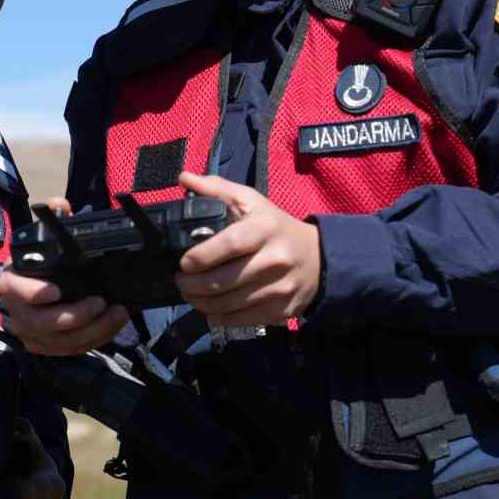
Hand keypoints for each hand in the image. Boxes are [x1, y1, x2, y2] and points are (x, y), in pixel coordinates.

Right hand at [0, 197, 129, 356]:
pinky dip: (94, 339)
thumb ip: (52, 220)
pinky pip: (71, 350)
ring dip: (93, 330)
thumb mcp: (40, 239)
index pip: (17, 291)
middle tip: (101, 301)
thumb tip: (61, 205)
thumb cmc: (37, 264)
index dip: (34, 293)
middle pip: (43, 323)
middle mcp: (16, 313)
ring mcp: (30, 334)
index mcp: (10, 282)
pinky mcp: (46, 347)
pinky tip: (112, 325)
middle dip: (76, 316)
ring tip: (117, 312)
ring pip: (61, 342)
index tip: (56, 290)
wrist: (28, 288)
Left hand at [174, 172, 321, 326]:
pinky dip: (217, 317)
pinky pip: (240, 321)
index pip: (229, 245)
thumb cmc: (275, 227)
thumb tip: (184, 177)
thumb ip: (216, 189)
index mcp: (265, 229)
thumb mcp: (251, 201)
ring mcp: (279, 289)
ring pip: (228, 305)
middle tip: (180, 280)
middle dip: (192, 285)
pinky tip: (208, 307)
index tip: (183, 263)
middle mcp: (275, 260)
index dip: (201, 257)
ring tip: (189, 293)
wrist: (318, 259)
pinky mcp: (280, 311)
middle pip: (224, 282)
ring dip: (200, 303)